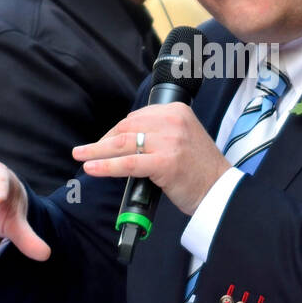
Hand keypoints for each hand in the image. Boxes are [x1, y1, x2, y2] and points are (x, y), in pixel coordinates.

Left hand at [72, 103, 229, 214]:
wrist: (220, 191)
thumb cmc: (200, 170)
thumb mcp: (183, 138)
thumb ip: (158, 133)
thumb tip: (123, 140)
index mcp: (177, 111)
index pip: (136, 117)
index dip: (114, 131)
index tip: (103, 142)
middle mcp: (173, 121)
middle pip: (126, 127)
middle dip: (103, 141)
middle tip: (86, 151)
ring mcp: (170, 141)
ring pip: (123, 144)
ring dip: (97, 151)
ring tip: (81, 156)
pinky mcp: (166, 162)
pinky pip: (129, 163)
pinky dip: (107, 166)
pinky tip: (92, 168)